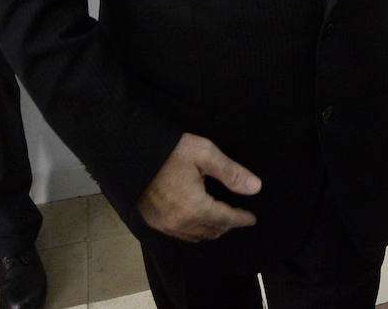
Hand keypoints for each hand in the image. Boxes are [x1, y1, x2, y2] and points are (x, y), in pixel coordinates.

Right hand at [136, 133, 261, 241]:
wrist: (132, 154)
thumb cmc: (171, 151)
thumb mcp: (205, 154)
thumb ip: (231, 172)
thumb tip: (255, 188)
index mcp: (195, 207)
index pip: (225, 219)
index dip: (241, 219)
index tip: (252, 219)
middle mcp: (180, 222)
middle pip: (211, 231)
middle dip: (227, 225)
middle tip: (237, 217)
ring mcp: (164, 225)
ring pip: (195, 236)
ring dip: (211, 230)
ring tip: (220, 221)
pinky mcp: (153, 222)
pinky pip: (180, 234)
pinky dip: (193, 231)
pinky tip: (196, 221)